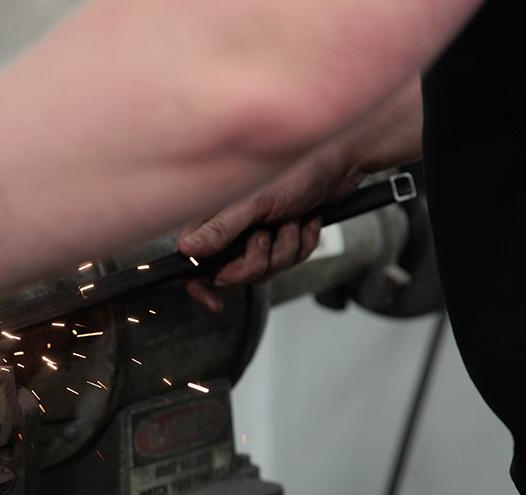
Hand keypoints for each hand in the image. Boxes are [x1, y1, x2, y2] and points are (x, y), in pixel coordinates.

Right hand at [177, 144, 364, 311]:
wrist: (339, 163)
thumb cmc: (296, 171)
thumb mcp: (254, 203)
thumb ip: (220, 229)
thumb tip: (186, 250)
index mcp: (214, 217)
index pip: (192, 260)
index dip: (198, 283)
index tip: (214, 300)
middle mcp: (231, 228)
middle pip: (231, 274)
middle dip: (258, 261)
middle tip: (268, 236)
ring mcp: (256, 235)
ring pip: (263, 271)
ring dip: (286, 250)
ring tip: (293, 221)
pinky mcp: (281, 239)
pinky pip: (287, 263)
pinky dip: (302, 245)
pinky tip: (306, 222)